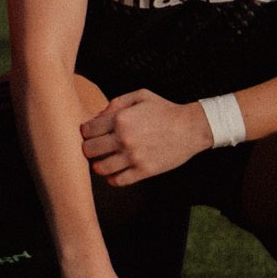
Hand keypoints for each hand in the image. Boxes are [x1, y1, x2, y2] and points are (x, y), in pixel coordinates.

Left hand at [80, 90, 214, 187]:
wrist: (191, 128)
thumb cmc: (165, 110)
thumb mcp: (140, 96)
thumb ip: (116, 103)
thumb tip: (96, 118)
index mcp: (120, 118)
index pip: (87, 130)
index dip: (86, 132)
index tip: (91, 134)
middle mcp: (124, 138)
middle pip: (89, 150)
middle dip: (88, 148)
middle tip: (95, 148)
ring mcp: (133, 157)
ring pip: (100, 168)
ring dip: (98, 165)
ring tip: (104, 161)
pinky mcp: (143, 171)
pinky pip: (117, 181)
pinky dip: (112, 178)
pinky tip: (116, 171)